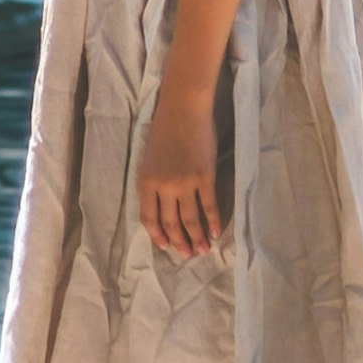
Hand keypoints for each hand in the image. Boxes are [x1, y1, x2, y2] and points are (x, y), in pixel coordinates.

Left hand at [138, 93, 221, 259]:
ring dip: (197, 237)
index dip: (157, 235)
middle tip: (187, 254)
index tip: (166, 246)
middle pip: (170, 223)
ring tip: (203, 249)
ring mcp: (185, 183)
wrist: (184, 108)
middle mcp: (164, 186)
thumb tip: (164, 207)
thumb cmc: (165, 129)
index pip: (148, 218)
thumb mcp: (150, 159)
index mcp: (146, 181)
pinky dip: (213, 222)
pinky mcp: (205, 177)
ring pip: (190, 219)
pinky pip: (209, 206)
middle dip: (179, 241)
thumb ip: (154, 183)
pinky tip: (216, 232)